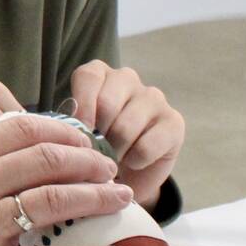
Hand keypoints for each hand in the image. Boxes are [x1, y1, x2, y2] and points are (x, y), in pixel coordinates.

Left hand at [69, 60, 183, 208]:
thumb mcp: (77, 131)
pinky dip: (134, 161)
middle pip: (107, 104)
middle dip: (98, 137)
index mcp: (99, 74)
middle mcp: (127, 78)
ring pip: (125, 128)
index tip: (78, 134)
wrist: (128, 172)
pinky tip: (133, 161)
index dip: (81, 106)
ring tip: (113, 158)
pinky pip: (146, 147)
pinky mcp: (174, 121)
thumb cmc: (97, 145)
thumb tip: (71, 127)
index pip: (88, 77)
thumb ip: (72, 123)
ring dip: (115, 152)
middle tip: (96, 152)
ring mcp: (153, 97)